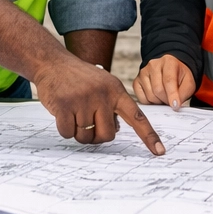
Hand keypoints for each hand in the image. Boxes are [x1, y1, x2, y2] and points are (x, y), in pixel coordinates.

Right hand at [34, 57, 164, 154]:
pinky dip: (64, 129)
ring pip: (85, 136)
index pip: (137, 116)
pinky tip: (62, 113)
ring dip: (78, 132)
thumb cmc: (79, 78)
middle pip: (107, 135)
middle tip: (86, 123)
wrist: (53, 62)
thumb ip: (111, 105)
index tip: (160, 151)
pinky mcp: (64, 106)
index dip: (149, 135)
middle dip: (96, 135)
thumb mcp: (102, 85)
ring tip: (72, 113)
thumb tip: (114, 130)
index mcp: (116, 90)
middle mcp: (103, 95)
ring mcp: (83, 100)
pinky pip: (68, 133)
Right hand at [133, 55, 196, 109]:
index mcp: (169, 61)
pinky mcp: (136, 81)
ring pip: (150, 96)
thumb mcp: (189, 82)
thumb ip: (183, 93)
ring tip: (164, 97)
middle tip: (171, 100)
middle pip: (158, 89)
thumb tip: (174, 105)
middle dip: (166, 99)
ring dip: (159, 102)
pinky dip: (150, 102)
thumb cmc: (180, 76)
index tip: (175, 105)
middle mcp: (153, 64)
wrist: (171, 70)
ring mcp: (143, 72)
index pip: (168, 80)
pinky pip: (142, 99)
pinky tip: (156, 97)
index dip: (172, 95)